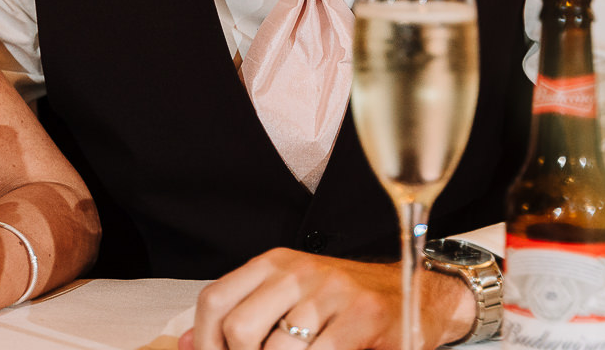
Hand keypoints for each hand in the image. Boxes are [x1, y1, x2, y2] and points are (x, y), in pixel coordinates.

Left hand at [179, 248, 473, 349]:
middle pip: (240, 328)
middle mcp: (298, 272)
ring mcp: (332, 295)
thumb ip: (242, 314)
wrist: (416, 292)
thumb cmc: (343, 303)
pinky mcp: (363, 319)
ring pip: (279, 349)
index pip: (215, 299)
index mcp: (273, 264)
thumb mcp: (289, 296)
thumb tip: (188, 345)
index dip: (204, 341)